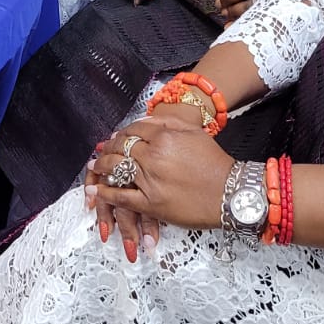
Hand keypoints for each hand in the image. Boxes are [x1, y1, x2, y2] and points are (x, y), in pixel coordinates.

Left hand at [86, 116, 234, 257]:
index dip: (122, 133)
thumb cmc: (215, 163)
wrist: (231, 194)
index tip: (116, 136)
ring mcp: (150, 181)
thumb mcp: (194, 133)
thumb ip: (169, 123)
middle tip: (101, 150)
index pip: (133, 130)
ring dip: (101, 167)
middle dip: (108, 148)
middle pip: (121, 148)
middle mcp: (153, 157)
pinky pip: (121, 197)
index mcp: (163, 137)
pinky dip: (106, 194)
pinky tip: (96, 191)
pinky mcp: (150, 203)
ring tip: (93, 167)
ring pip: (117, 170)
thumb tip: (145, 119)